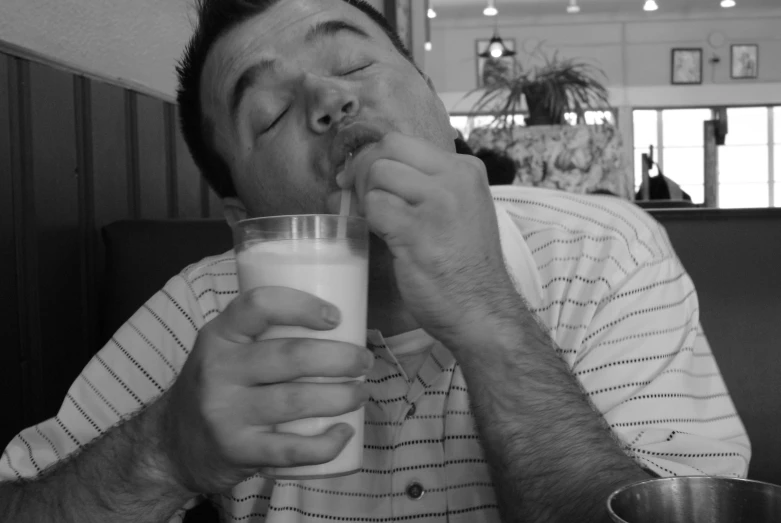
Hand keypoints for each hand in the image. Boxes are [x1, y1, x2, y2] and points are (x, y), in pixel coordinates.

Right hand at [159, 287, 372, 493]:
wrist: (171, 444)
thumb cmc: (216, 386)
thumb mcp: (224, 349)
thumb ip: (262, 334)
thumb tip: (338, 325)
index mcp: (219, 335)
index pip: (259, 306)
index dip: (302, 306)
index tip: (336, 316)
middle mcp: (218, 370)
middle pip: (291, 356)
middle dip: (340, 358)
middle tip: (363, 361)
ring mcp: (225, 412)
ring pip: (296, 401)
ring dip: (342, 397)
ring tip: (361, 393)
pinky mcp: (236, 450)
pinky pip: (289, 449)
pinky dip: (325, 444)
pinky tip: (344, 433)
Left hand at [339, 132, 516, 345]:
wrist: (481, 309)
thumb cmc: (463, 265)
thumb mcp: (455, 211)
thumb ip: (420, 188)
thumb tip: (356, 173)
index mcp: (465, 169)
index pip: (403, 142)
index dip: (375, 158)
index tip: (365, 181)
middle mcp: (455, 178)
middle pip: (387, 149)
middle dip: (364, 172)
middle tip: (363, 200)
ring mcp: (437, 202)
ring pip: (378, 174)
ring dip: (368, 199)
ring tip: (382, 224)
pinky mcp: (417, 229)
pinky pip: (374, 207)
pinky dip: (370, 221)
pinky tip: (386, 238)